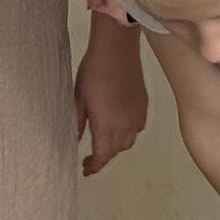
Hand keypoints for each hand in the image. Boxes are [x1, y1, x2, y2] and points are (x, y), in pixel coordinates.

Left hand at [76, 15, 147, 174]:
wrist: (117, 49)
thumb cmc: (93, 70)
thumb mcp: (79, 98)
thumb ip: (78, 122)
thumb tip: (76, 139)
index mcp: (106, 126)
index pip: (102, 156)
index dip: (94, 166)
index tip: (86, 169)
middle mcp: (125, 125)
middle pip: (116, 151)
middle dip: (104, 156)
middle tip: (91, 157)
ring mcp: (137, 116)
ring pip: (128, 141)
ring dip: (116, 145)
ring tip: (104, 141)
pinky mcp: (144, 106)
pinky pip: (137, 127)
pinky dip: (128, 132)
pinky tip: (119, 124)